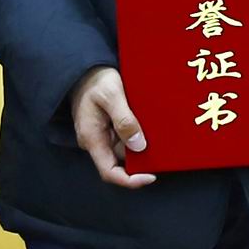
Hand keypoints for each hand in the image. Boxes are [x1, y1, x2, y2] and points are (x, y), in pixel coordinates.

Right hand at [70, 67, 157, 188]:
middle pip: (119, 163)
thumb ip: (124, 120)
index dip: (130, 180)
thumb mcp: (111, 95)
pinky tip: (151, 128)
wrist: (85, 68)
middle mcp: (96, 141)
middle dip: (140, 161)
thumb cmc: (96, 79)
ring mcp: (102, 135)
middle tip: (163, 153)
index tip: (151, 176)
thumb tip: (138, 145)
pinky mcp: (108, 127)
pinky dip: (138, 136)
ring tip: (160, 137)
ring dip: (141, 146)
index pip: (109, 172)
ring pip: (124, 150)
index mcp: (92, 138)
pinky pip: (124, 138)